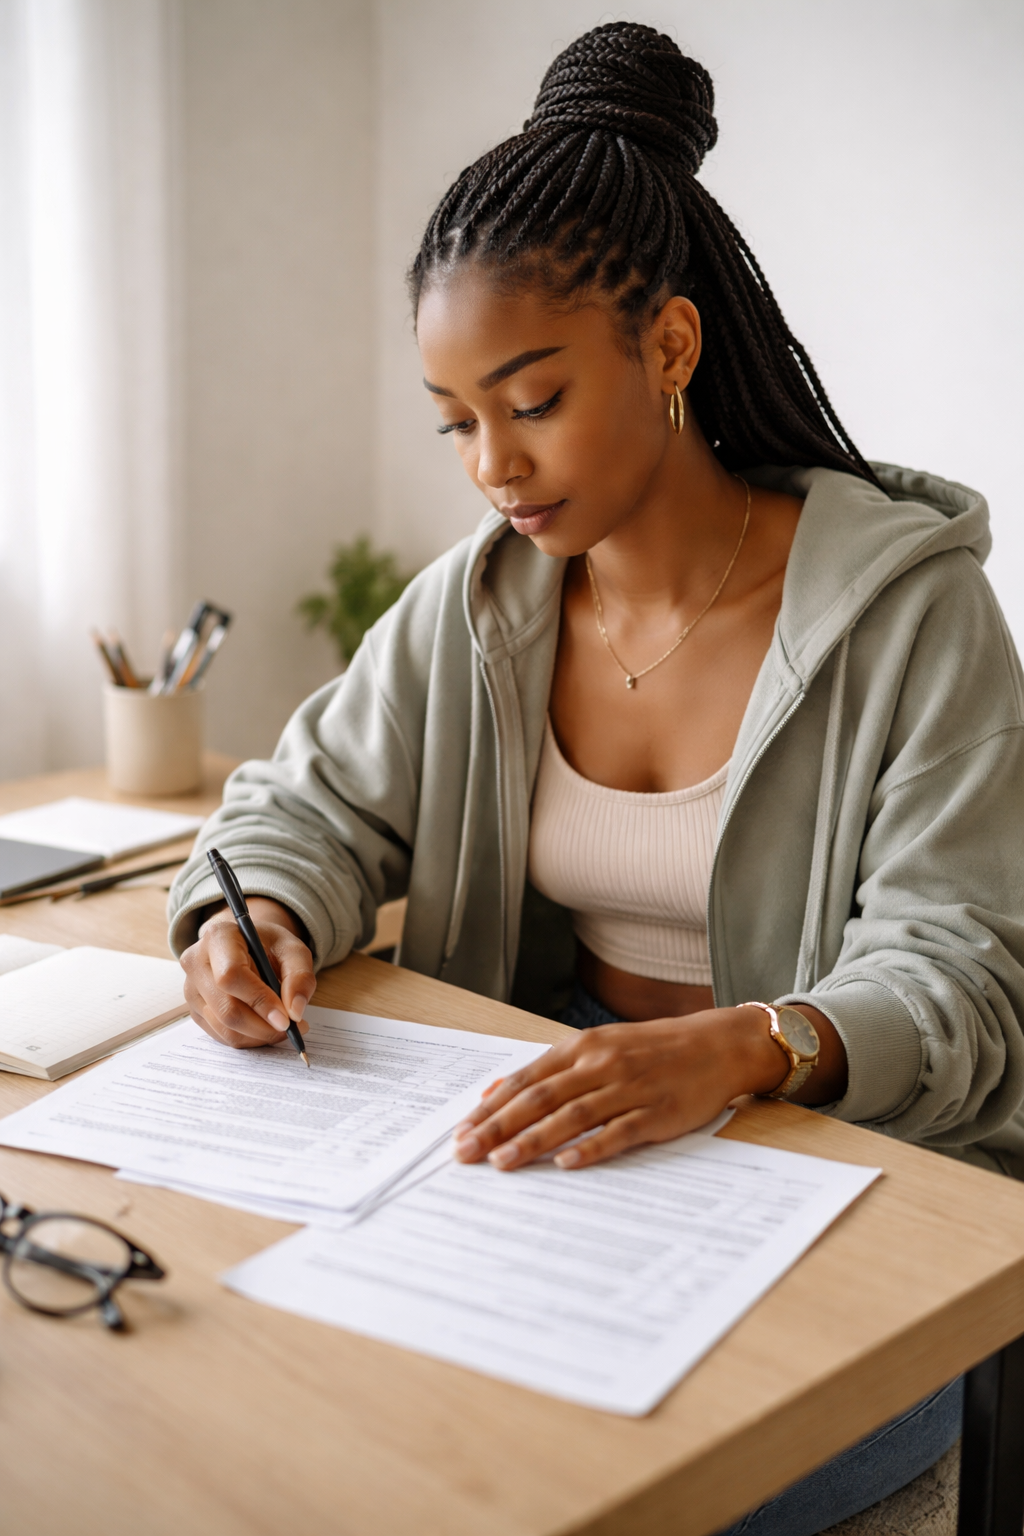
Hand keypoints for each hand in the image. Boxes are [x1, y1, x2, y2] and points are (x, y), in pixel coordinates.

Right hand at [180, 897, 315, 1048]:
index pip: (231, 976)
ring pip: (224, 1027)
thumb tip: (295, 1012)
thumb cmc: (269, 946)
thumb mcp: (293, 950)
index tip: (285, 1019)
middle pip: (226, 1008)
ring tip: (283, 1028)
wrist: (247, 946)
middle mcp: (196, 963)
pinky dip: (248, 1038)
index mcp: (218, 937)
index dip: (259, 1001)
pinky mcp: (195, 1010)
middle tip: (292, 1028)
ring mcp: (191, 989)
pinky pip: (221, 1035)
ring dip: (258, 1036)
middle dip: (263, 1026)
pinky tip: (265, 1027)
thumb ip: (300, 977)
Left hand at [453, 1006, 789, 1171]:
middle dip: (499, 1127)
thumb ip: (547, 1072)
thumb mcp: (596, 1048)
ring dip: (533, 1140)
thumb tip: (493, 1092)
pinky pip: (619, 1132)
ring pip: (572, 1116)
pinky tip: (566, 1164)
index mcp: (581, 1047)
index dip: (491, 1107)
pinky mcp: (657, 1113)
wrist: (715, 1045)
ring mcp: (629, 1088)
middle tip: (466, 1153)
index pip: (525, 1080)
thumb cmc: (650, 1050)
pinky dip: (591, 1147)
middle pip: (540, 1098)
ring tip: (502, 1162)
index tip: (461, 1132)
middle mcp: (600, 1065)